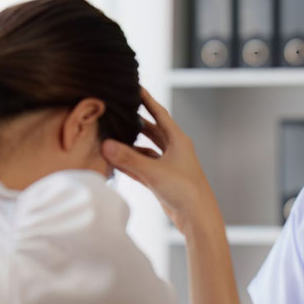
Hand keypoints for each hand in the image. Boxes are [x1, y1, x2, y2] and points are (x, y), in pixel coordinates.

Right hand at [101, 87, 218, 233]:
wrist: (197, 218)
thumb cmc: (184, 191)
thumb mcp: (154, 172)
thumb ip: (129, 159)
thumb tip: (106, 145)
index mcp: (178, 140)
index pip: (159, 113)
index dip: (146, 99)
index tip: (134, 86)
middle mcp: (174, 150)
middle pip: (151, 130)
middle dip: (135, 121)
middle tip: (118, 110)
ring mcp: (168, 165)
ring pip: (145, 150)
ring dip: (130, 145)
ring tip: (111, 135)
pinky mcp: (163, 180)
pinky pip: (143, 166)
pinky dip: (130, 163)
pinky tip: (115, 160)